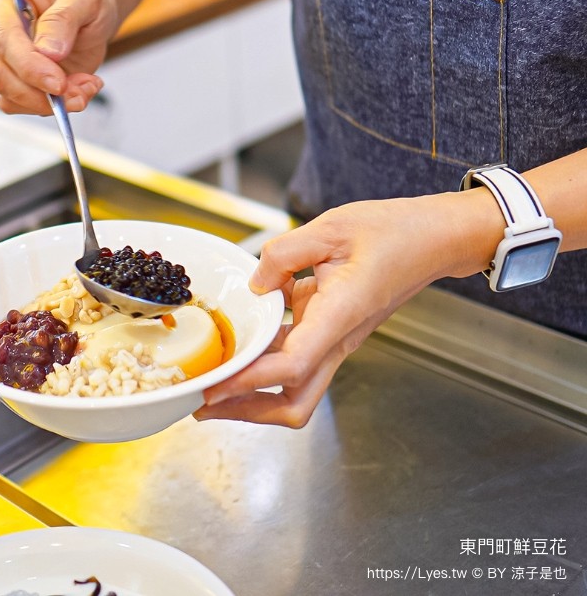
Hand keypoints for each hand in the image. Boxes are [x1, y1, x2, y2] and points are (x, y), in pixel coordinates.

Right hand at [0, 0, 117, 114]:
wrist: (89, 16)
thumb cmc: (84, 0)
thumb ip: (64, 18)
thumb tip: (46, 51)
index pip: (5, 41)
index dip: (31, 67)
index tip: (60, 83)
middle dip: (40, 93)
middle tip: (81, 93)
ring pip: (8, 96)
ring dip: (49, 103)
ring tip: (85, 88)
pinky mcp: (8, 81)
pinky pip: (19, 106)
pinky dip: (50, 107)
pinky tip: (76, 92)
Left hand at [195, 192, 497, 427]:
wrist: (433, 239)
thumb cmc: (393, 232)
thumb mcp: (331, 228)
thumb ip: (284, 253)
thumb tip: (255, 282)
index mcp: (339, 316)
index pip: (290, 366)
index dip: (248, 381)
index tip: (212, 386)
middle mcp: (338, 339)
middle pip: (294, 402)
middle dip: (246, 410)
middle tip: (204, 401)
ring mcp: (336, 341)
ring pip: (294, 389)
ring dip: (253, 394)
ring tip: (213, 383)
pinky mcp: (332, 333)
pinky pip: (296, 361)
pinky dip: (265, 364)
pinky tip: (240, 345)